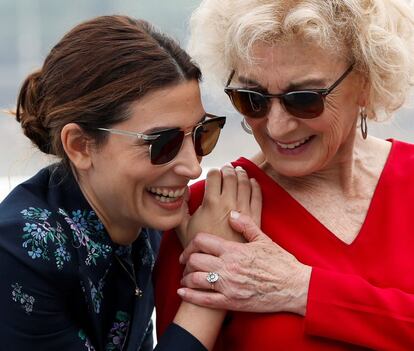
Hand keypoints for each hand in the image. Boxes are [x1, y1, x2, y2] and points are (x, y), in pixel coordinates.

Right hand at [176, 164, 261, 246]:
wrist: (220, 263)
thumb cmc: (201, 247)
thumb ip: (181, 208)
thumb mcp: (183, 227)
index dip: (213, 172)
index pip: (214, 176)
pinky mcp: (254, 218)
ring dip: (242, 174)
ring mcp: (243, 210)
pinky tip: (252, 182)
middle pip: (230, 177)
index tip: (213, 173)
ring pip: (245, 184)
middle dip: (228, 169)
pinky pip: (257, 196)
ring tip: (239, 170)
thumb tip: (181, 192)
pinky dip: (255, 186)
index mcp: (211, 203)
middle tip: (227, 168)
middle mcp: (228, 203)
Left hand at [178, 212, 311, 315]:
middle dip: (186, 260)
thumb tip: (231, 214)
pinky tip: (182, 292)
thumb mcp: (264, 239)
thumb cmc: (280, 262)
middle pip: (194, 260)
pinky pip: (204, 300)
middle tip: (185, 262)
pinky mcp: (231, 302)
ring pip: (195, 279)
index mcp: (234, 250)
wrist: (294, 287)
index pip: (202, 241)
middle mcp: (228, 267)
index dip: (191, 243)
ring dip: (186, 278)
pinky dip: (190, 296)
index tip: (190, 247)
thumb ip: (245, 224)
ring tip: (186, 277)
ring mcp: (228, 286)